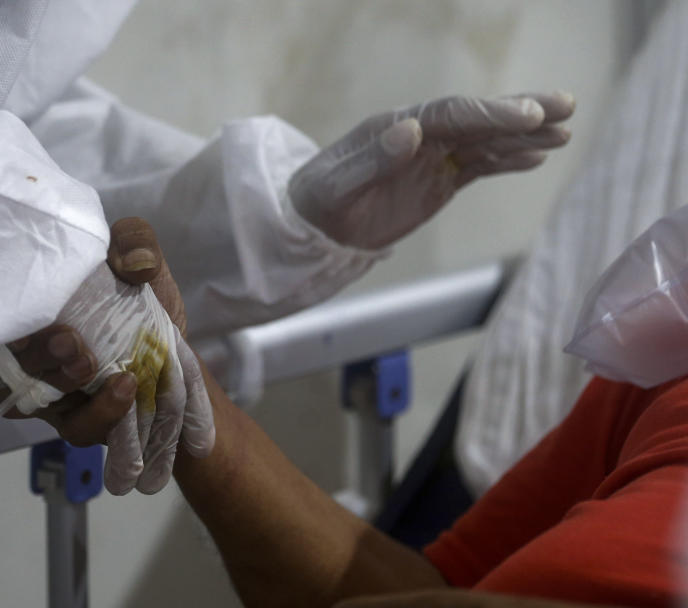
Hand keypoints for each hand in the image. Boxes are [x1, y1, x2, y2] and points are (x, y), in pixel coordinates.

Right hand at [0, 219, 212, 494]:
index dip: (5, 319)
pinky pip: (76, 427)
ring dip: (60, 382)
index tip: (30, 317)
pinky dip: (101, 410)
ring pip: (31, 399)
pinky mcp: (77, 422)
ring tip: (92, 365)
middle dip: (37, 353)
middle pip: (7, 363)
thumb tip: (135, 263)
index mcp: (34, 310)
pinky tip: (125, 387)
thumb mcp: (143, 261)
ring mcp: (50, 392)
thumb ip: (135, 242)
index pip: (0, 315)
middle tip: (71, 342)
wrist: (178, 354)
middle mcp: (30, 354)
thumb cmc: (143, 302)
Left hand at [288, 92, 574, 249]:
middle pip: (477, 119)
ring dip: (525, 137)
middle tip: (566, 107)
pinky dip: (508, 161)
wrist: (314, 227)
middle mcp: (419, 134)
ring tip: (566, 133)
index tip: (528, 116)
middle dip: (521, 113)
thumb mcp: (338, 186)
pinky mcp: (439, 180)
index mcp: (394, 126)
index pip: (450, 113)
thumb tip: (410, 130)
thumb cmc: (317, 203)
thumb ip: (372, 161)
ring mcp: (432, 157)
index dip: (490, 114)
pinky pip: (479, 166)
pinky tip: (537, 159)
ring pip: (485, 141)